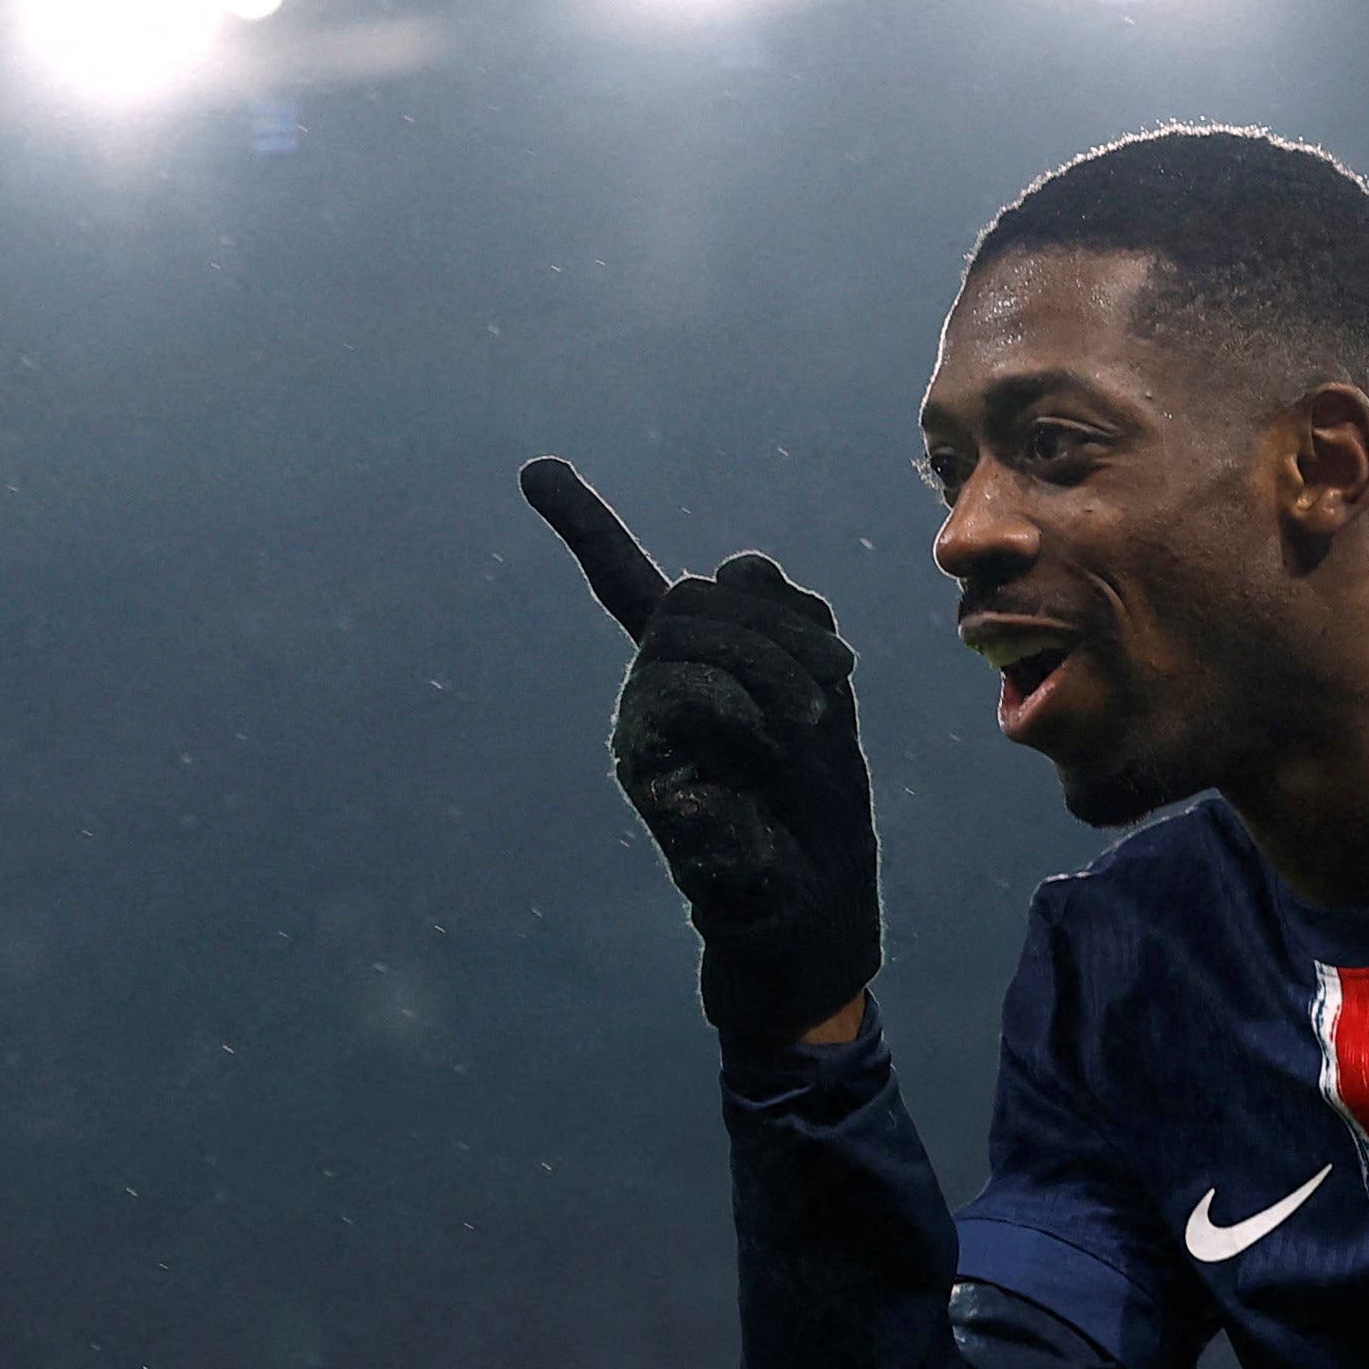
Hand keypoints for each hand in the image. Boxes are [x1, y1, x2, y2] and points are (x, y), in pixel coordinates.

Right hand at [522, 457, 882, 1043]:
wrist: (811, 899)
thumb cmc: (817, 803)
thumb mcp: (819, 688)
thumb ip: (782, 617)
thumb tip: (735, 565)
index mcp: (694, 663)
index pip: (627, 583)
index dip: (583, 526)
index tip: (534, 470)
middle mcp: (654, 685)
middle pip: (700, 594)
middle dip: (782, 624)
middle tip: (834, 680)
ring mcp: (641, 721)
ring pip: (687, 626)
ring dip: (771, 660)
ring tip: (808, 720)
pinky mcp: (639, 760)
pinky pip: (672, 684)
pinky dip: (731, 696)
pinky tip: (760, 737)